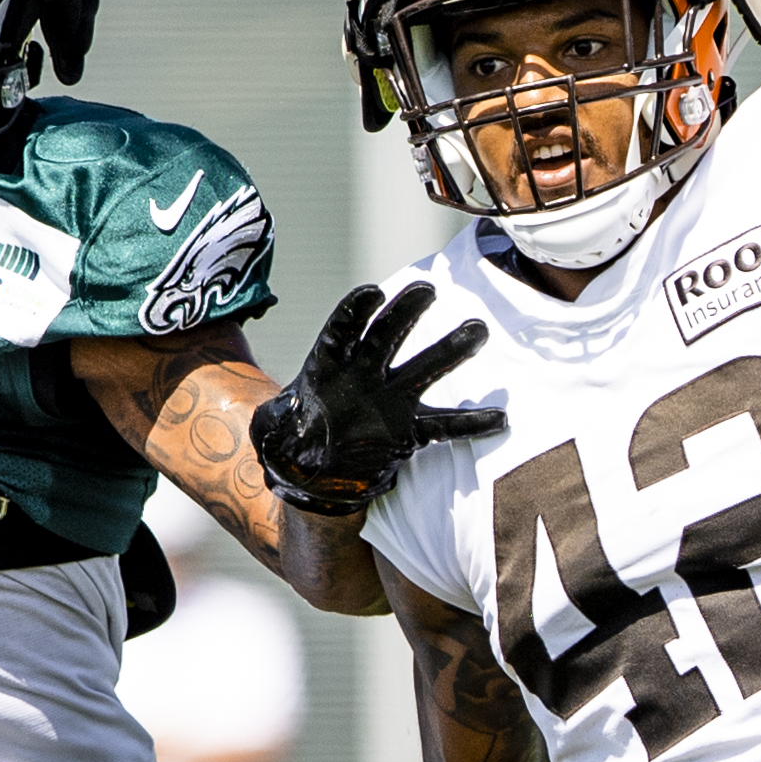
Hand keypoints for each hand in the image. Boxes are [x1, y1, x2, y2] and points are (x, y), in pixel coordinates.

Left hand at [251, 282, 503, 516]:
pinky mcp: (407, 430)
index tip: (374, 291)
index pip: (343, 330)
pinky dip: (470, 422)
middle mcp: (365, 374)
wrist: (318, 470)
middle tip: (428, 291)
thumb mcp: (272, 428)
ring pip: (422, 370)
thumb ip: (270, 421)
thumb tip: (262, 422)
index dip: (355, 311)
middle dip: (406, 313)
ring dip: (449, 350)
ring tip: (477, 331)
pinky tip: (498, 417)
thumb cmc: (294, 440)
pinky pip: (442, 426)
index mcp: (331, 366)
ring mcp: (390, 400)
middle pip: (387, 336)